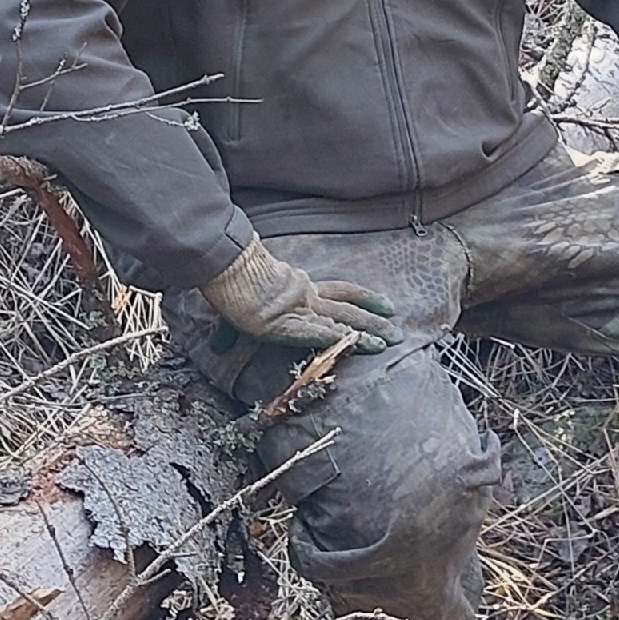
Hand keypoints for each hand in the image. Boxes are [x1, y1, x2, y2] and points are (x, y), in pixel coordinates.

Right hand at [201, 237, 399, 352]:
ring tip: (389, 342)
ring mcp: (299, 310)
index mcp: (299, 289)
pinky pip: (317, 332)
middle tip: (400, 332)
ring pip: (341, 321)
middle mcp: (306, 298)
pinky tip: (356, 344)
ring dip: (366, 333)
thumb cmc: (230, 283)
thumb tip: (218, 350)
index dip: (367, 298)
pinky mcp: (287, 323)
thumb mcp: (237, 312)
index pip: (342, 292)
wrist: (221, 269)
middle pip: (349, 310)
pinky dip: (337, 338)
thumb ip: (231, 334)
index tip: (389, 304)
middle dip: (376, 321)